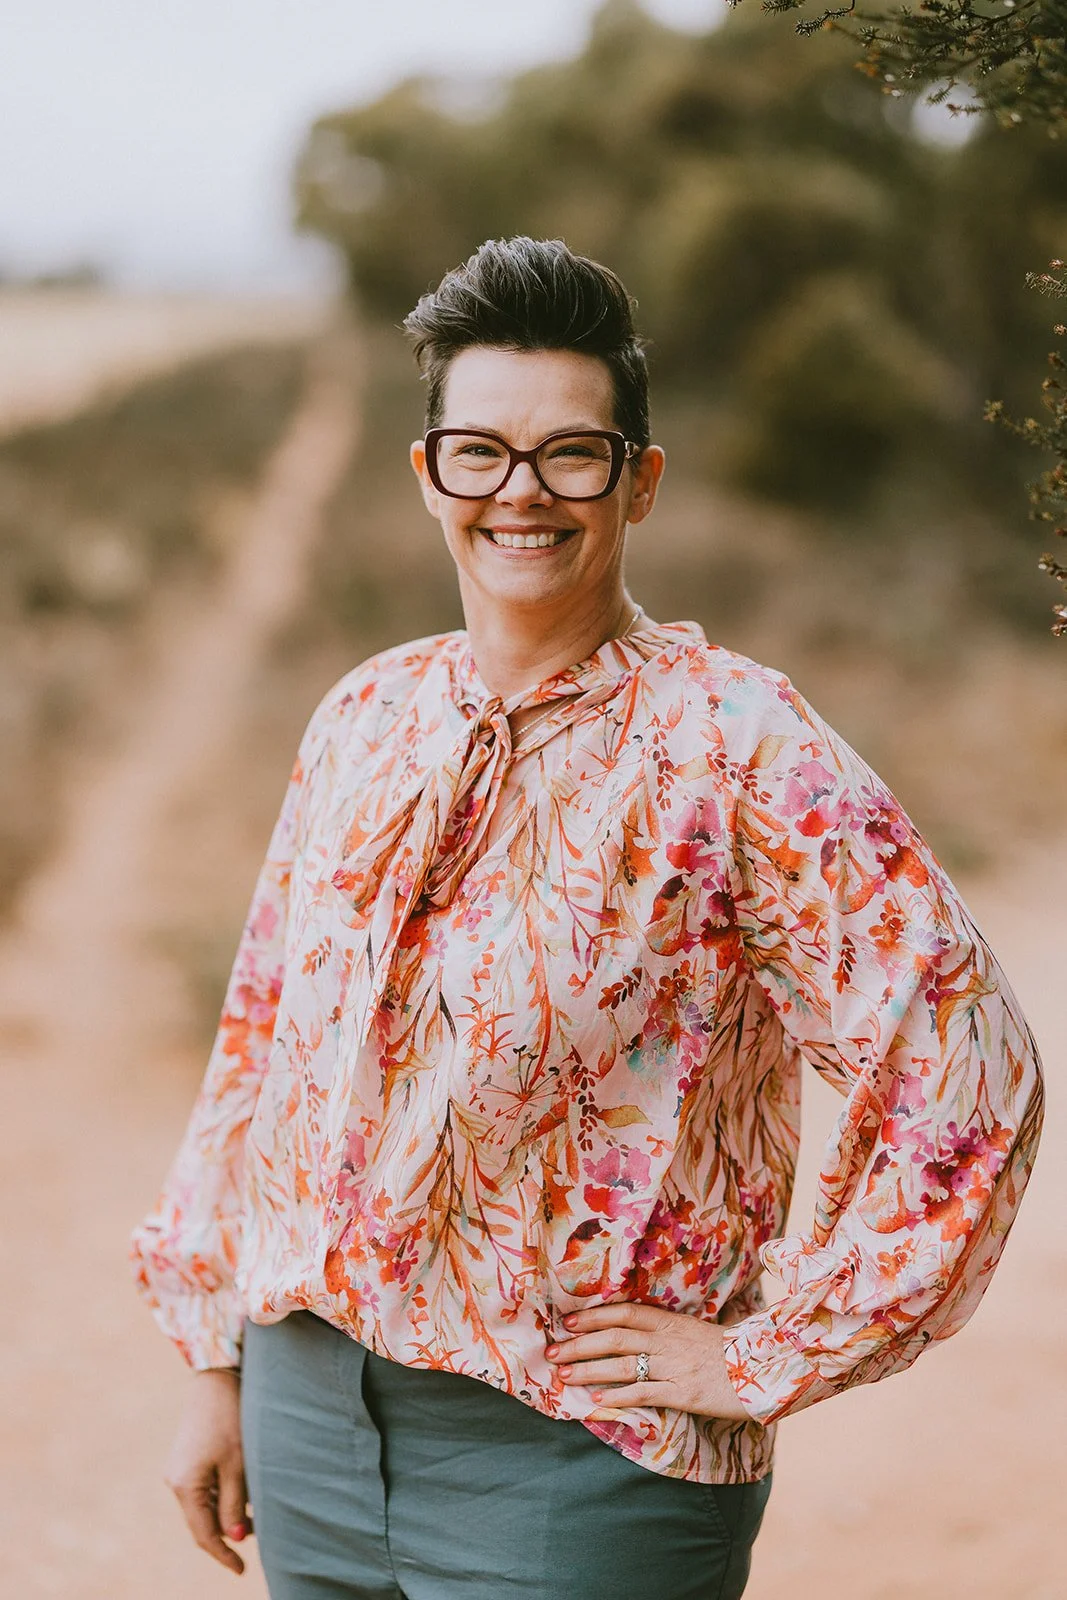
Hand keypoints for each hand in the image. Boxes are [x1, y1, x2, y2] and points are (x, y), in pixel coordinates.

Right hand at [164, 1368, 252, 1574]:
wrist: (216, 1378)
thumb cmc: (230, 1419)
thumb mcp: (238, 1465)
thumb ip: (234, 1504)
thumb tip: (234, 1538)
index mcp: (184, 1486)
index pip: (204, 1534)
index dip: (223, 1555)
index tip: (242, 1570)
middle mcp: (175, 1481)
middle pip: (201, 1521)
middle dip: (226, 1534)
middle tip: (255, 1540)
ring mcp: (179, 1468)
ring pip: (203, 1505)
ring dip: (226, 1514)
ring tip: (255, 1515)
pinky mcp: (186, 1457)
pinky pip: (203, 1488)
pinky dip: (221, 1496)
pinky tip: (243, 1493)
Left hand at [545, 1301, 751, 1421]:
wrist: (764, 1371)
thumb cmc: (728, 1353)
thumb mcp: (694, 1333)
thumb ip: (665, 1333)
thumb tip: (630, 1336)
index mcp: (671, 1322)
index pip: (624, 1313)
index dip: (594, 1316)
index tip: (567, 1322)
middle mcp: (668, 1341)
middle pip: (615, 1339)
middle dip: (579, 1345)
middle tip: (551, 1353)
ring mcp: (675, 1367)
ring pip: (623, 1366)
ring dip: (589, 1370)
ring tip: (563, 1377)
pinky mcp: (684, 1394)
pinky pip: (644, 1393)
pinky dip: (617, 1396)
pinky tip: (596, 1401)